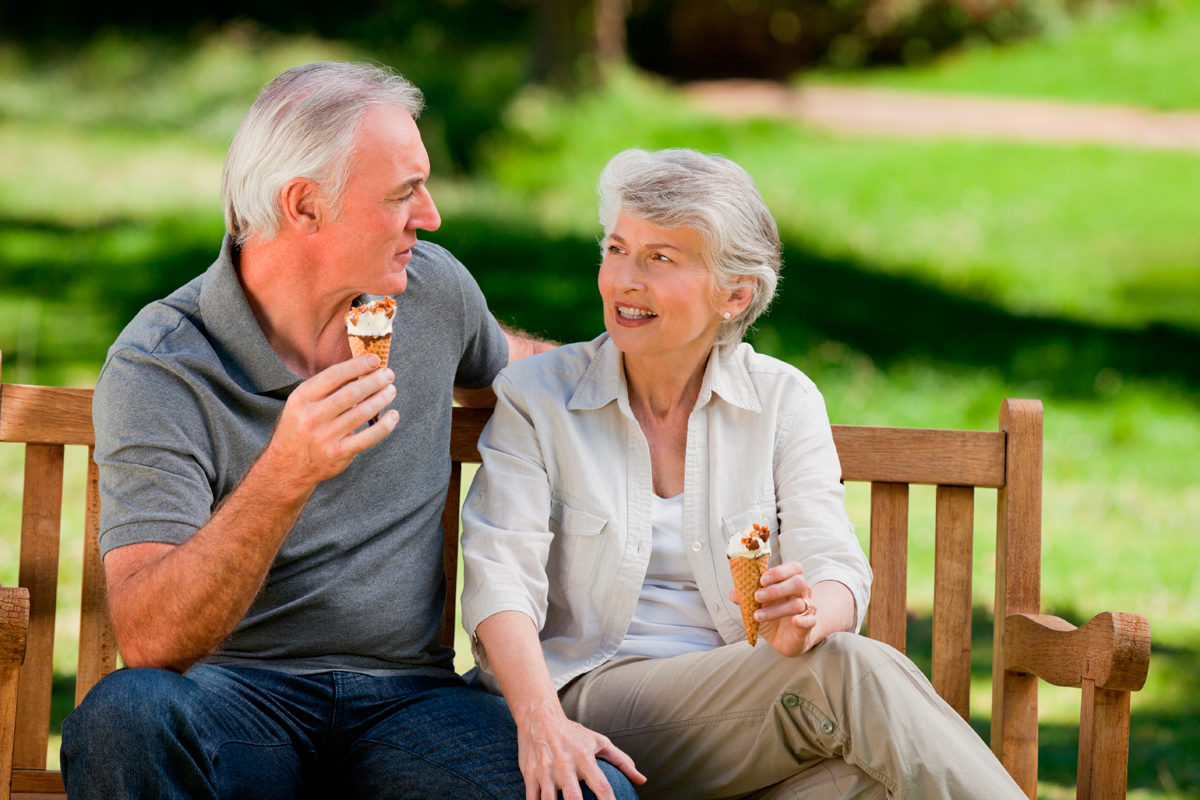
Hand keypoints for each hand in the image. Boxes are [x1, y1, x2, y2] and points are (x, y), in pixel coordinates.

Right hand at [263, 354, 397, 488]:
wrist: (287, 466)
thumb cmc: (300, 427)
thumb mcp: (302, 404)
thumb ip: (326, 388)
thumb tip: (361, 368)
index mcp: (301, 399)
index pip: (333, 376)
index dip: (356, 366)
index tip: (375, 360)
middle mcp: (311, 417)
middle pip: (350, 393)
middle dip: (374, 381)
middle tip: (389, 374)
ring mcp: (324, 437)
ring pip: (361, 413)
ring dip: (381, 399)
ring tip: (391, 390)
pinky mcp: (338, 454)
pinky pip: (367, 438)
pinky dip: (384, 425)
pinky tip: (393, 415)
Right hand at [518, 701, 645, 799]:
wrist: (539, 718)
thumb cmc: (573, 733)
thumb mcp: (599, 742)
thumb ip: (621, 761)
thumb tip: (642, 780)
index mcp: (584, 757)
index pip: (601, 785)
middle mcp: (565, 765)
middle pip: (573, 797)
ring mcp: (546, 771)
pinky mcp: (531, 775)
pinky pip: (532, 798)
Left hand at [731, 560, 819, 656]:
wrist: (783, 638)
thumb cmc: (770, 614)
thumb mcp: (754, 605)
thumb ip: (744, 597)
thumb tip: (734, 593)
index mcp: (789, 581)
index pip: (794, 567)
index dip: (779, 571)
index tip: (762, 580)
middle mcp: (801, 592)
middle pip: (798, 582)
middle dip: (776, 589)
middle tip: (757, 596)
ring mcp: (808, 608)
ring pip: (798, 604)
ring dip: (776, 610)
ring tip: (757, 616)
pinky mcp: (809, 624)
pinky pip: (810, 620)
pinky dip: (802, 620)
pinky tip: (793, 621)